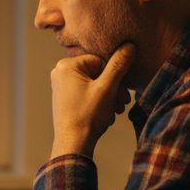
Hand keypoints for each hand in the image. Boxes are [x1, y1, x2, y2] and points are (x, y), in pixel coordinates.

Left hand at [50, 43, 133, 157]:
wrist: (73, 145)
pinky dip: (99, 103)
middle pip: (98, 73)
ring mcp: (62, 87)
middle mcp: (60, 73)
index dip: (115, 76)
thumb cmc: (87, 115)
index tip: (124, 91)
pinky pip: (87, 94)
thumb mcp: (107, 88)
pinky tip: (105, 116)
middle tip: (122, 103)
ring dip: (109, 97)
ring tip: (115, 111)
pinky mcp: (65, 99)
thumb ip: (118, 65)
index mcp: (66, 66)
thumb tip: (129, 45)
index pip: (100, 60)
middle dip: (113, 88)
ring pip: (95, 85)